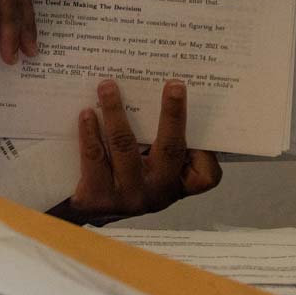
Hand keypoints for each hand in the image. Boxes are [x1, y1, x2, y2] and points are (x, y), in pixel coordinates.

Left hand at [49, 79, 221, 224]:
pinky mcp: (98, 198)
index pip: (206, 174)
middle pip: (170, 150)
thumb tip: (160, 94)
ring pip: (125, 147)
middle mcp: (157, 193)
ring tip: (108, 87)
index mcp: (177, 185)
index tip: (206, 117)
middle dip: (173, 115)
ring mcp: (127, 197)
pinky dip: (90, 132)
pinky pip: (94, 158)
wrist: (91, 208)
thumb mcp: (155, 166)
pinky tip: (87, 113)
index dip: (208, 149)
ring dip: (116, 112)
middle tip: (174, 85)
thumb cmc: (129, 176)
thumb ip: (165, 142)